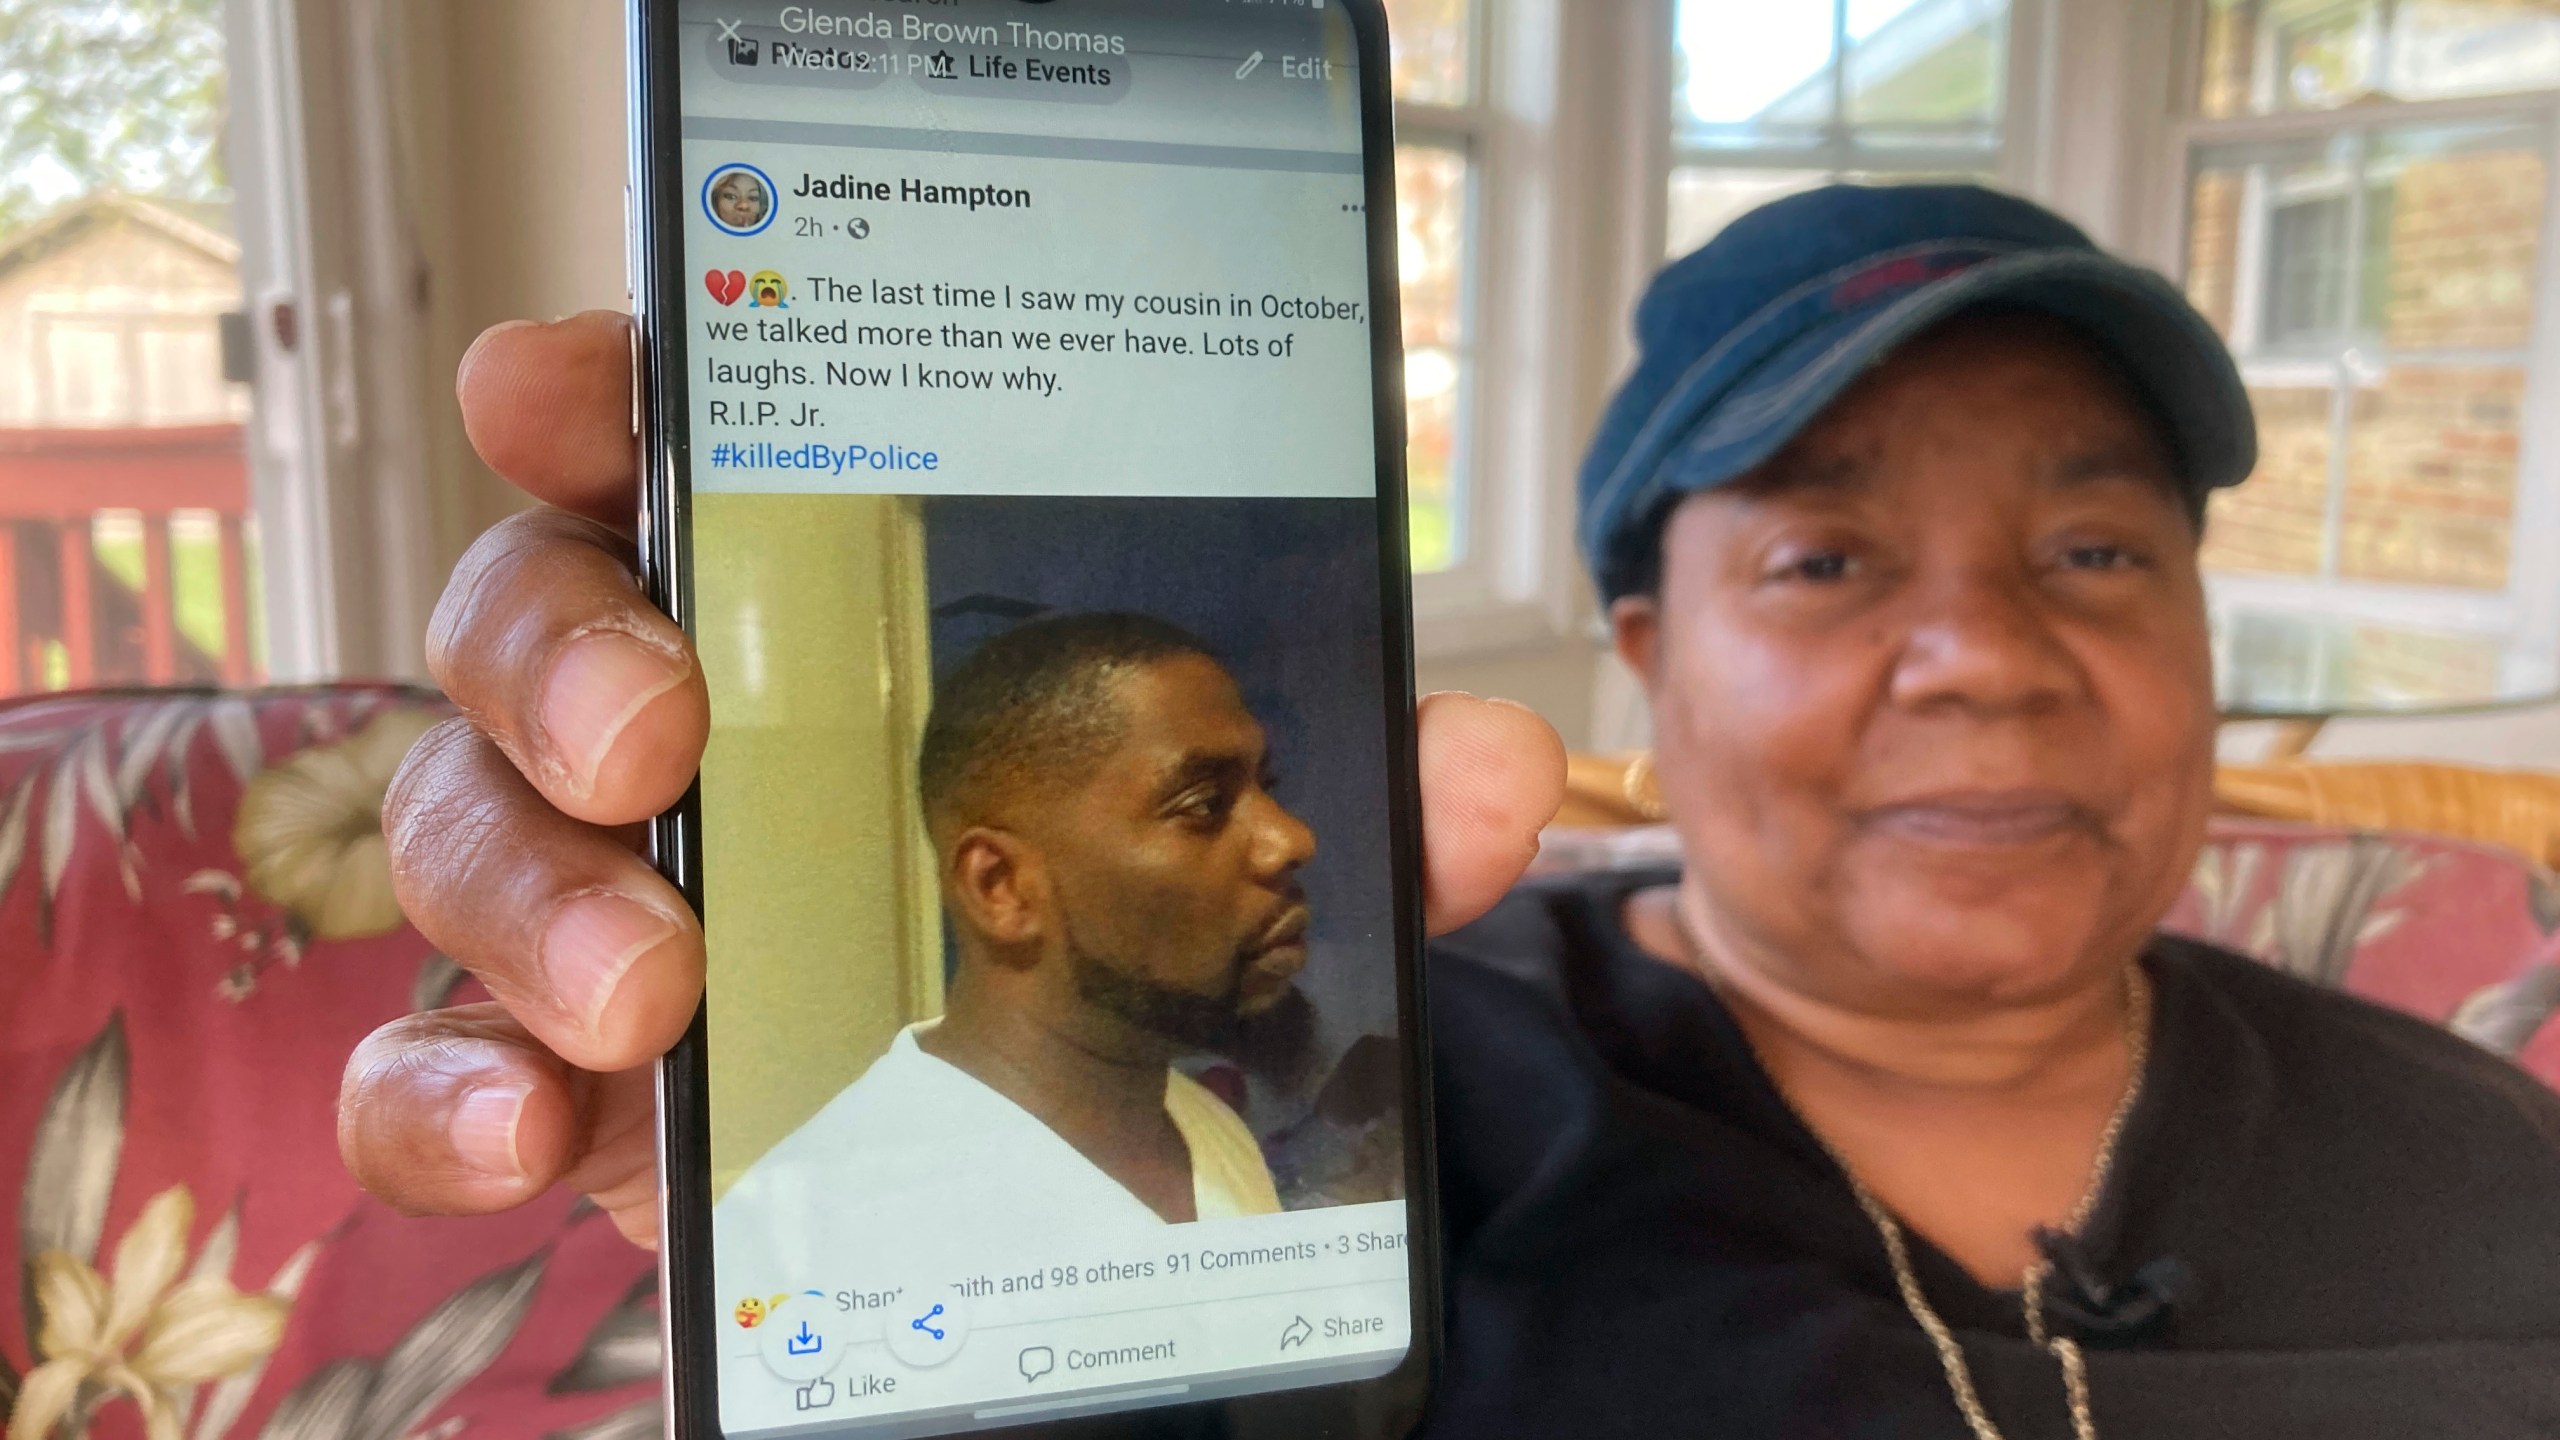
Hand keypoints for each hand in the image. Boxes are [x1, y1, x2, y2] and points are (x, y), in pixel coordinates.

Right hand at [340, 312, 1568, 1247]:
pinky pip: (421, 1061)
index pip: (674, 464)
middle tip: (658, 736)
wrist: (1009, 1183)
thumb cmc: (1081, 960)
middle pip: (523, 617)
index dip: (597, 402)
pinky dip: (445, 1093)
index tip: (560, 390)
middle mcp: (674, 732)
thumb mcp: (1237, 877)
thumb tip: (1486, 772)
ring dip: (529, 889)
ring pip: (459, 824)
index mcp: (814, 629)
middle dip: (559, 653)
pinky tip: (537, 1128)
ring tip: (651, 986)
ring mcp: (595, 896)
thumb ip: (1353, 811)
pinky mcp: (553, 1069)